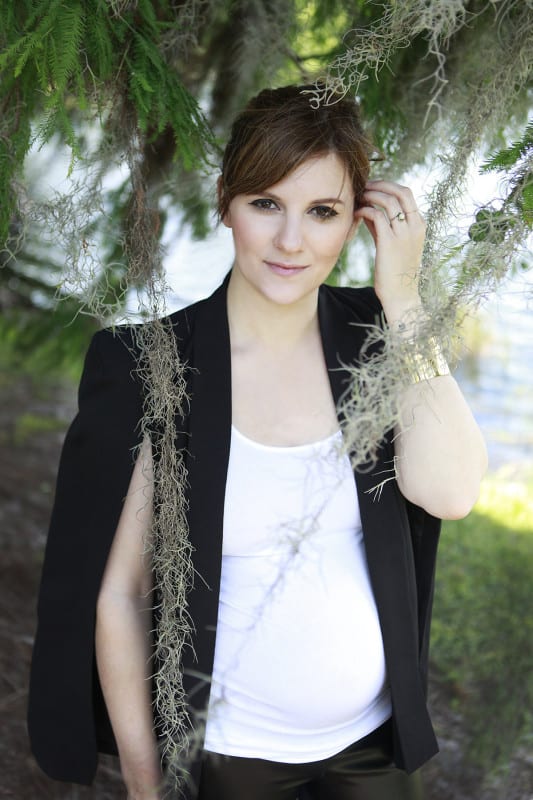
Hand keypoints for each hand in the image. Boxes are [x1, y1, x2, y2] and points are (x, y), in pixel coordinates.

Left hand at [354, 180, 425, 322]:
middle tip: (364, 186)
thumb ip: (382, 225)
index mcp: (419, 225)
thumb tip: (368, 209)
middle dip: (380, 185)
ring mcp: (404, 234)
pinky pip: (377, 216)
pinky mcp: (390, 242)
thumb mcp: (391, 244)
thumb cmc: (394, 271)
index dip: (388, 186)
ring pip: (388, 201)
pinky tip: (356, 213)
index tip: (372, 187)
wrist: (401, 296)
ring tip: (358, 197)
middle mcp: (415, 226)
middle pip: (400, 191)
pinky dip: (365, 210)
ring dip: (371, 195)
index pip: (406, 194)